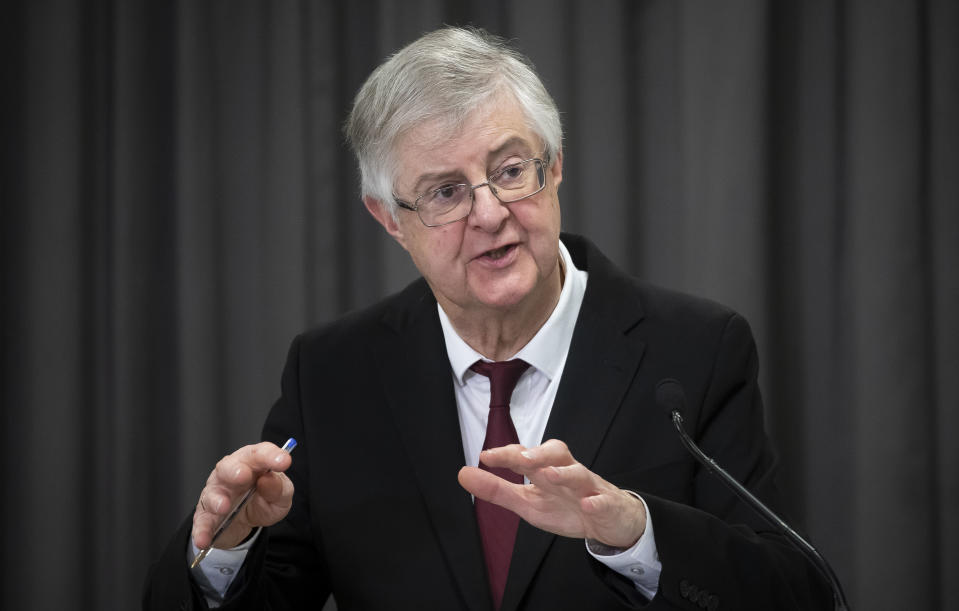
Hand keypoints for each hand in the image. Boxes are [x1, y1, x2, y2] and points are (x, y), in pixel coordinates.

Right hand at [192, 441, 293, 549]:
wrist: (246, 522)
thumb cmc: (263, 499)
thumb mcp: (280, 496)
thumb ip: (279, 488)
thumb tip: (269, 479)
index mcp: (252, 463)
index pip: (260, 453)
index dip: (271, 455)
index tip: (284, 461)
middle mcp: (230, 473)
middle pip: (229, 466)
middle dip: (235, 470)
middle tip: (244, 475)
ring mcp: (215, 492)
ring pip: (212, 492)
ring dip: (217, 499)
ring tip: (223, 506)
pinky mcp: (206, 514)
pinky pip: (202, 522)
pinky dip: (201, 530)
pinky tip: (203, 539)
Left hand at [457, 439, 645, 548]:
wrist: (610, 522)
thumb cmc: (566, 507)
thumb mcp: (527, 503)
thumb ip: (497, 490)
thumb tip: (464, 474)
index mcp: (546, 470)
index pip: (527, 455)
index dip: (507, 454)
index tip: (486, 456)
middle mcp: (567, 472)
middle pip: (556, 452)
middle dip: (539, 453)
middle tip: (522, 459)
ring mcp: (589, 487)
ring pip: (580, 473)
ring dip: (564, 473)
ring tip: (549, 476)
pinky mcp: (607, 505)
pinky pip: (604, 501)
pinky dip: (596, 502)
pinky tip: (587, 505)